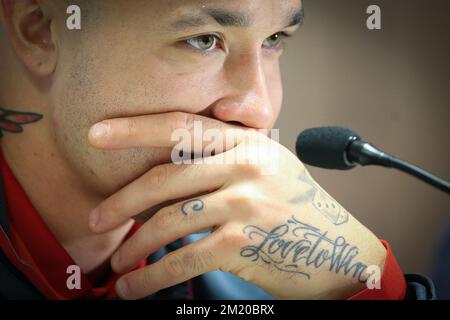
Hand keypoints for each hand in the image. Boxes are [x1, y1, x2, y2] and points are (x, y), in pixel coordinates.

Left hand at [88, 112, 385, 299]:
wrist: (339, 249)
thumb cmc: (297, 208)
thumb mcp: (268, 167)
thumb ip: (225, 158)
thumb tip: (166, 170)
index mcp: (247, 142)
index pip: (181, 127)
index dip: (134, 129)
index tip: (97, 135)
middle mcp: (246, 166)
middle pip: (165, 177)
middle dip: (123, 201)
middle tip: (97, 217)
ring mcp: (246, 203)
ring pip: (169, 220)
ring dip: (134, 245)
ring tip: (117, 261)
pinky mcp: (243, 243)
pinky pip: (184, 257)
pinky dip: (153, 276)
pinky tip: (135, 286)